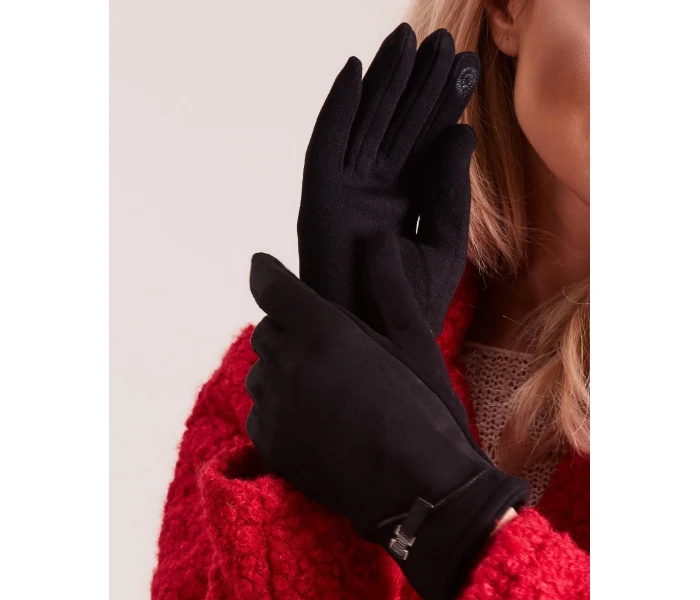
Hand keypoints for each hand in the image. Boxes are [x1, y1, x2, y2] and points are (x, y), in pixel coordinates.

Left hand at [246, 248, 529, 599]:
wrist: (417, 492)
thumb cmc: (424, 411)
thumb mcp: (415, 343)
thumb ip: (390, 287)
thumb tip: (379, 241)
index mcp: (324, 331)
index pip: (273, 287)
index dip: (265, 272)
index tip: (262, 264)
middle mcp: (289, 364)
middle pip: (265, 331)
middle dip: (286, 329)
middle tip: (321, 344)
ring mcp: (274, 407)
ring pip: (260, 373)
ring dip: (281, 370)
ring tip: (320, 388)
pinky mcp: (270, 445)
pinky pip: (260, 413)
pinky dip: (278, 409)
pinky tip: (312, 423)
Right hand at [297, 23, 478, 335]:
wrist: (374, 343)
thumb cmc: (410, 303)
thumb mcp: (445, 242)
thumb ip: (452, 190)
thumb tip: (463, 134)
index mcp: (406, 200)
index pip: (425, 142)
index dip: (443, 104)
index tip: (466, 65)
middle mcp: (374, 190)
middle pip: (396, 125)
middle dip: (416, 84)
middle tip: (439, 42)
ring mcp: (344, 192)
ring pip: (364, 126)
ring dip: (382, 83)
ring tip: (405, 40)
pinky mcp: (317, 199)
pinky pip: (326, 146)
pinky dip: (337, 109)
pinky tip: (355, 71)